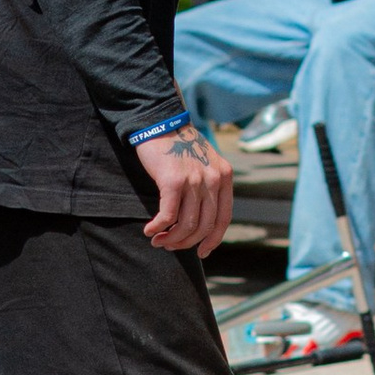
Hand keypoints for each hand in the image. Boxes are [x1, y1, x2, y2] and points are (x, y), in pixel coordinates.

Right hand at [136, 121, 232, 255]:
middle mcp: (214, 179)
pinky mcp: (173, 181)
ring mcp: (195, 180)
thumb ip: (208, 186)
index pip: (223, 219)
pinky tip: (149, 231)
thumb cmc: (178, 146)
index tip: (202, 252)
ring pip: (186, 224)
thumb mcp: (204, 163)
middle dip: (186, 242)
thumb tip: (201, 222)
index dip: (213, 240)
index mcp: (225, 176)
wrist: (159, 123)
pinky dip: (158, 228)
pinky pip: (168, 216)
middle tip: (169, 246)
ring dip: (170, 238)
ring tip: (158, 241)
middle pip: (204, 226)